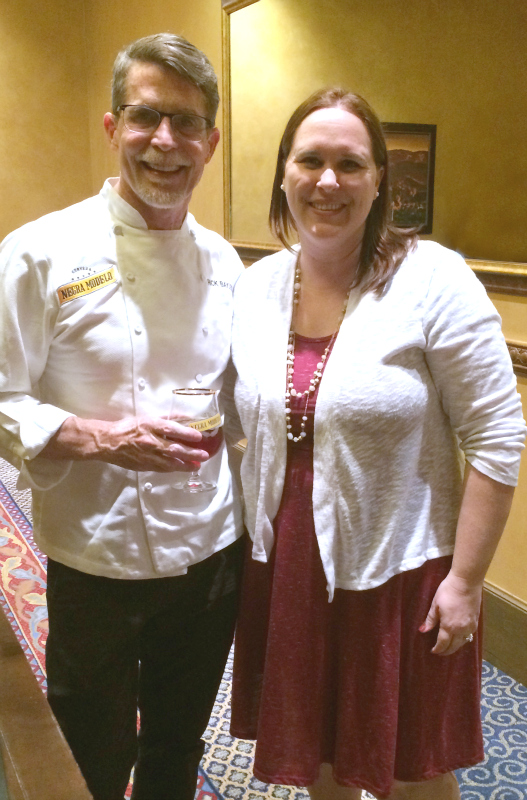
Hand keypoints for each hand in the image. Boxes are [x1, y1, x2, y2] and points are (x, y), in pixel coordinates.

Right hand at [42, 415, 209, 472]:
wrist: (107, 442)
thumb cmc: (128, 427)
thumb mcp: (146, 418)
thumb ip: (166, 418)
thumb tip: (185, 417)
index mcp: (150, 425)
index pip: (171, 429)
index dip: (186, 433)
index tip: (199, 436)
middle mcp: (149, 441)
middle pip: (173, 448)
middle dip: (191, 453)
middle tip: (204, 455)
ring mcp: (146, 455)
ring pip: (170, 462)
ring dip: (185, 464)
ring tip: (197, 466)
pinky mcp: (143, 465)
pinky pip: (161, 468)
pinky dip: (174, 469)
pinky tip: (182, 469)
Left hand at [419, 570, 480, 655]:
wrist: (466, 582)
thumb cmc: (448, 591)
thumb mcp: (435, 604)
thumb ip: (430, 619)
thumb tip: (423, 630)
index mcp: (449, 626)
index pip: (443, 643)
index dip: (438, 649)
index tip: (433, 651)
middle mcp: (461, 630)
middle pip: (454, 646)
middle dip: (446, 651)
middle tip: (440, 652)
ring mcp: (470, 626)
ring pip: (463, 642)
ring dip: (455, 646)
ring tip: (449, 647)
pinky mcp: (476, 621)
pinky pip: (469, 636)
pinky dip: (463, 640)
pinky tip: (459, 638)